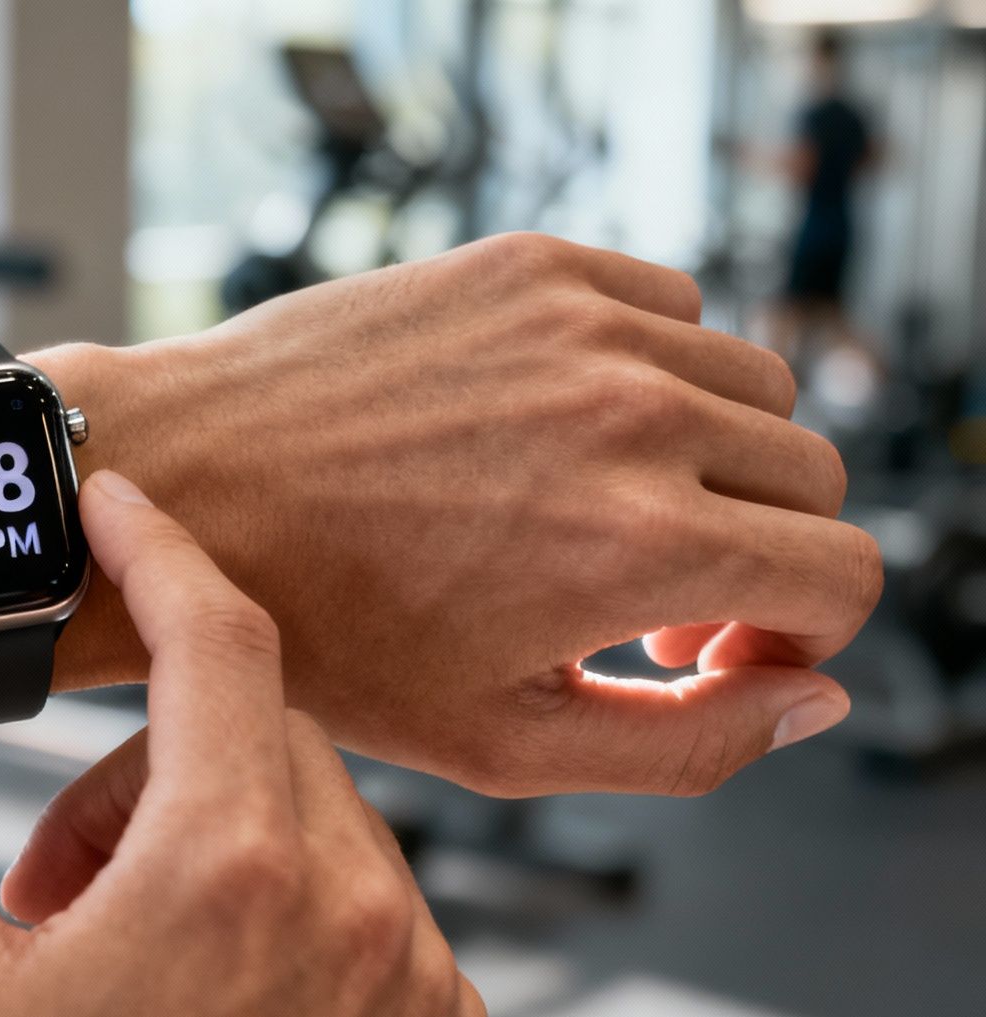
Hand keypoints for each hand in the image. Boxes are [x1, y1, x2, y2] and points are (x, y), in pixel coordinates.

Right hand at [0, 471, 483, 1016]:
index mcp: (230, 873)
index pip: (216, 638)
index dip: (157, 549)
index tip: (117, 507)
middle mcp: (354, 912)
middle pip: (253, 723)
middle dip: (141, 756)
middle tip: (47, 873)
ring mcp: (410, 981)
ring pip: (308, 807)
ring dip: (203, 830)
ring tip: (108, 960)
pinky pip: (362, 895)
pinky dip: (274, 899)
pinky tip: (189, 1001)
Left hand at [66, 232, 882, 795]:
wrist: (183, 485)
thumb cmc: (317, 625)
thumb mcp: (502, 741)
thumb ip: (690, 741)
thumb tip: (811, 695)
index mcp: (642, 542)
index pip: (846, 578)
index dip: (796, 636)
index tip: (708, 648)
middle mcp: (634, 413)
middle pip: (812, 478)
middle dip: (758, 550)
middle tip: (645, 596)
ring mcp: (584, 323)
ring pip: (751, 386)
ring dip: (709, 458)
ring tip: (597, 512)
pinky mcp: (531, 262)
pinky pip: (670, 305)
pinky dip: (648, 368)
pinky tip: (552, 428)